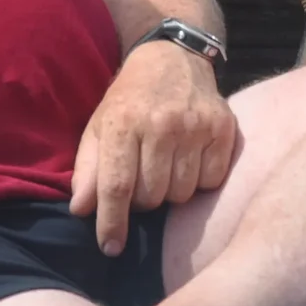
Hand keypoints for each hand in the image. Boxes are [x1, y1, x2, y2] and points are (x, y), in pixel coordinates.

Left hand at [69, 39, 237, 255]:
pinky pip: (210, 182)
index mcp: (123, 123)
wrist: (174, 57)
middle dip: (142, 200)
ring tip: (166, 168)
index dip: (111, 223)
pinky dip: (199, 181)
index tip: (110, 248)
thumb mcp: (99, 127)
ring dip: (170, 191)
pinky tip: (190, 160)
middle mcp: (162, 124)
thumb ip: (88, 170)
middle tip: (143, 179)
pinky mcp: (224, 127)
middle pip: (151, 197)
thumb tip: (81, 210)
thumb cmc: (130, 99)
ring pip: (181, 194)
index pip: (116, 186)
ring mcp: (196, 126)